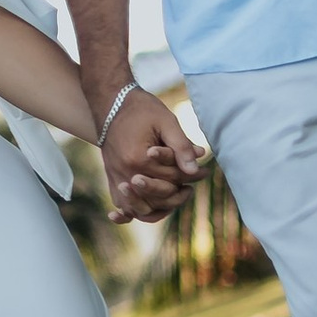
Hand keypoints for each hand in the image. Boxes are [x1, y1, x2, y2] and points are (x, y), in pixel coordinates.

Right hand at [100, 85, 205, 222]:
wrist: (111, 104)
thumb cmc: (142, 110)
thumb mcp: (167, 121)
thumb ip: (181, 146)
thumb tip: (196, 168)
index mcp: (139, 159)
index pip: (171, 178)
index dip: (191, 175)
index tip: (205, 171)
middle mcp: (125, 173)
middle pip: (158, 195)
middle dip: (178, 192)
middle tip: (192, 186)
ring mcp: (115, 177)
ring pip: (140, 207)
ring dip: (159, 206)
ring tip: (176, 196)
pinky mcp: (111, 178)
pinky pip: (121, 203)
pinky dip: (132, 211)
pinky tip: (144, 212)